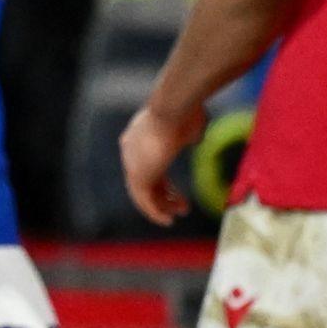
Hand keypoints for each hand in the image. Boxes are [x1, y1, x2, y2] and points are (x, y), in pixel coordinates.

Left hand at [119, 103, 206, 226]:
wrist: (174, 107)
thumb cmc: (185, 111)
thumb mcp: (188, 123)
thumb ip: (188, 134)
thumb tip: (195, 138)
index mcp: (138, 136)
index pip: (147, 165)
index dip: (162, 182)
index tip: (177, 192)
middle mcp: (130, 149)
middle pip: (144, 180)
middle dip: (164, 195)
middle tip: (182, 206)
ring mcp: (131, 162)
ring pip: (143, 193)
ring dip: (162, 206)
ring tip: (178, 215)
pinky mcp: (138, 174)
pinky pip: (144, 200)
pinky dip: (155, 212)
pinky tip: (168, 220)